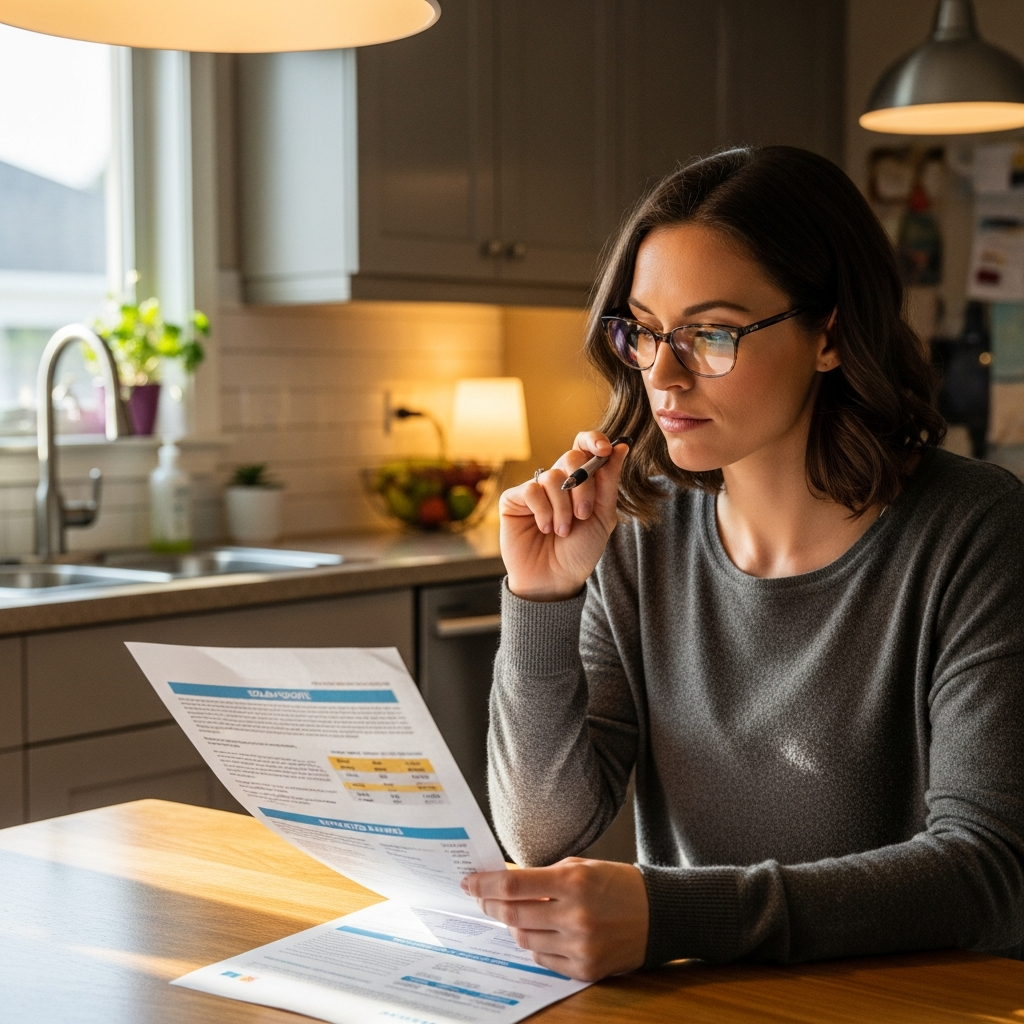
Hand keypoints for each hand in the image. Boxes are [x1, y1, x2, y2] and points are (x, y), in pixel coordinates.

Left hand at [462, 858, 648, 981]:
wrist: (657, 914)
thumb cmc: (616, 884)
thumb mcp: (581, 867)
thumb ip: (543, 876)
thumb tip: (504, 884)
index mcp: (573, 882)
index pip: (514, 885)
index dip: (485, 884)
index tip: (469, 883)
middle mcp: (575, 915)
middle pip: (513, 914)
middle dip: (491, 905)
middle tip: (482, 898)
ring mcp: (580, 946)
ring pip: (524, 939)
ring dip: (513, 925)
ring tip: (514, 914)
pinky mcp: (585, 969)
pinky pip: (542, 960)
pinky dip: (535, 945)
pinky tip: (539, 932)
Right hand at [500, 433, 629, 600]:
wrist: (554, 580)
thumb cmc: (579, 551)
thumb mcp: (602, 517)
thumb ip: (609, 483)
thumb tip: (621, 447)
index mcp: (581, 482)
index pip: (585, 447)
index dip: (594, 440)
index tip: (605, 450)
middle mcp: (558, 482)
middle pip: (571, 457)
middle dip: (583, 486)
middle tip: (583, 514)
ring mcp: (535, 489)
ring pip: (552, 477)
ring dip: (563, 507)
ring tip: (562, 531)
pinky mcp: (514, 499)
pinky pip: (531, 490)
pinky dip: (543, 510)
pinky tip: (544, 528)